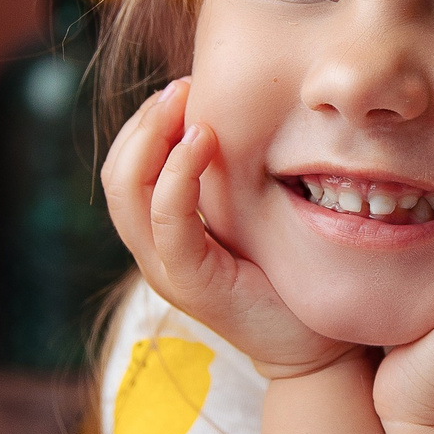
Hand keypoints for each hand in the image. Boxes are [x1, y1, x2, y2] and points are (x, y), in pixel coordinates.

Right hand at [100, 77, 357, 378]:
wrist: (316, 347)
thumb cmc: (289, 275)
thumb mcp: (253, 214)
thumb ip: (231, 178)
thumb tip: (235, 113)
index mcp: (164, 234)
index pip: (125, 168)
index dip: (146, 123)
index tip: (186, 86)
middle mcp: (155, 252)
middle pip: (117, 175)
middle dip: (144, 122)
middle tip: (184, 85)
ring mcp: (168, 271)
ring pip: (127, 194)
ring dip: (153, 138)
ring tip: (188, 102)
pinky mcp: (192, 285)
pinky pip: (168, 223)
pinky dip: (178, 176)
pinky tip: (204, 139)